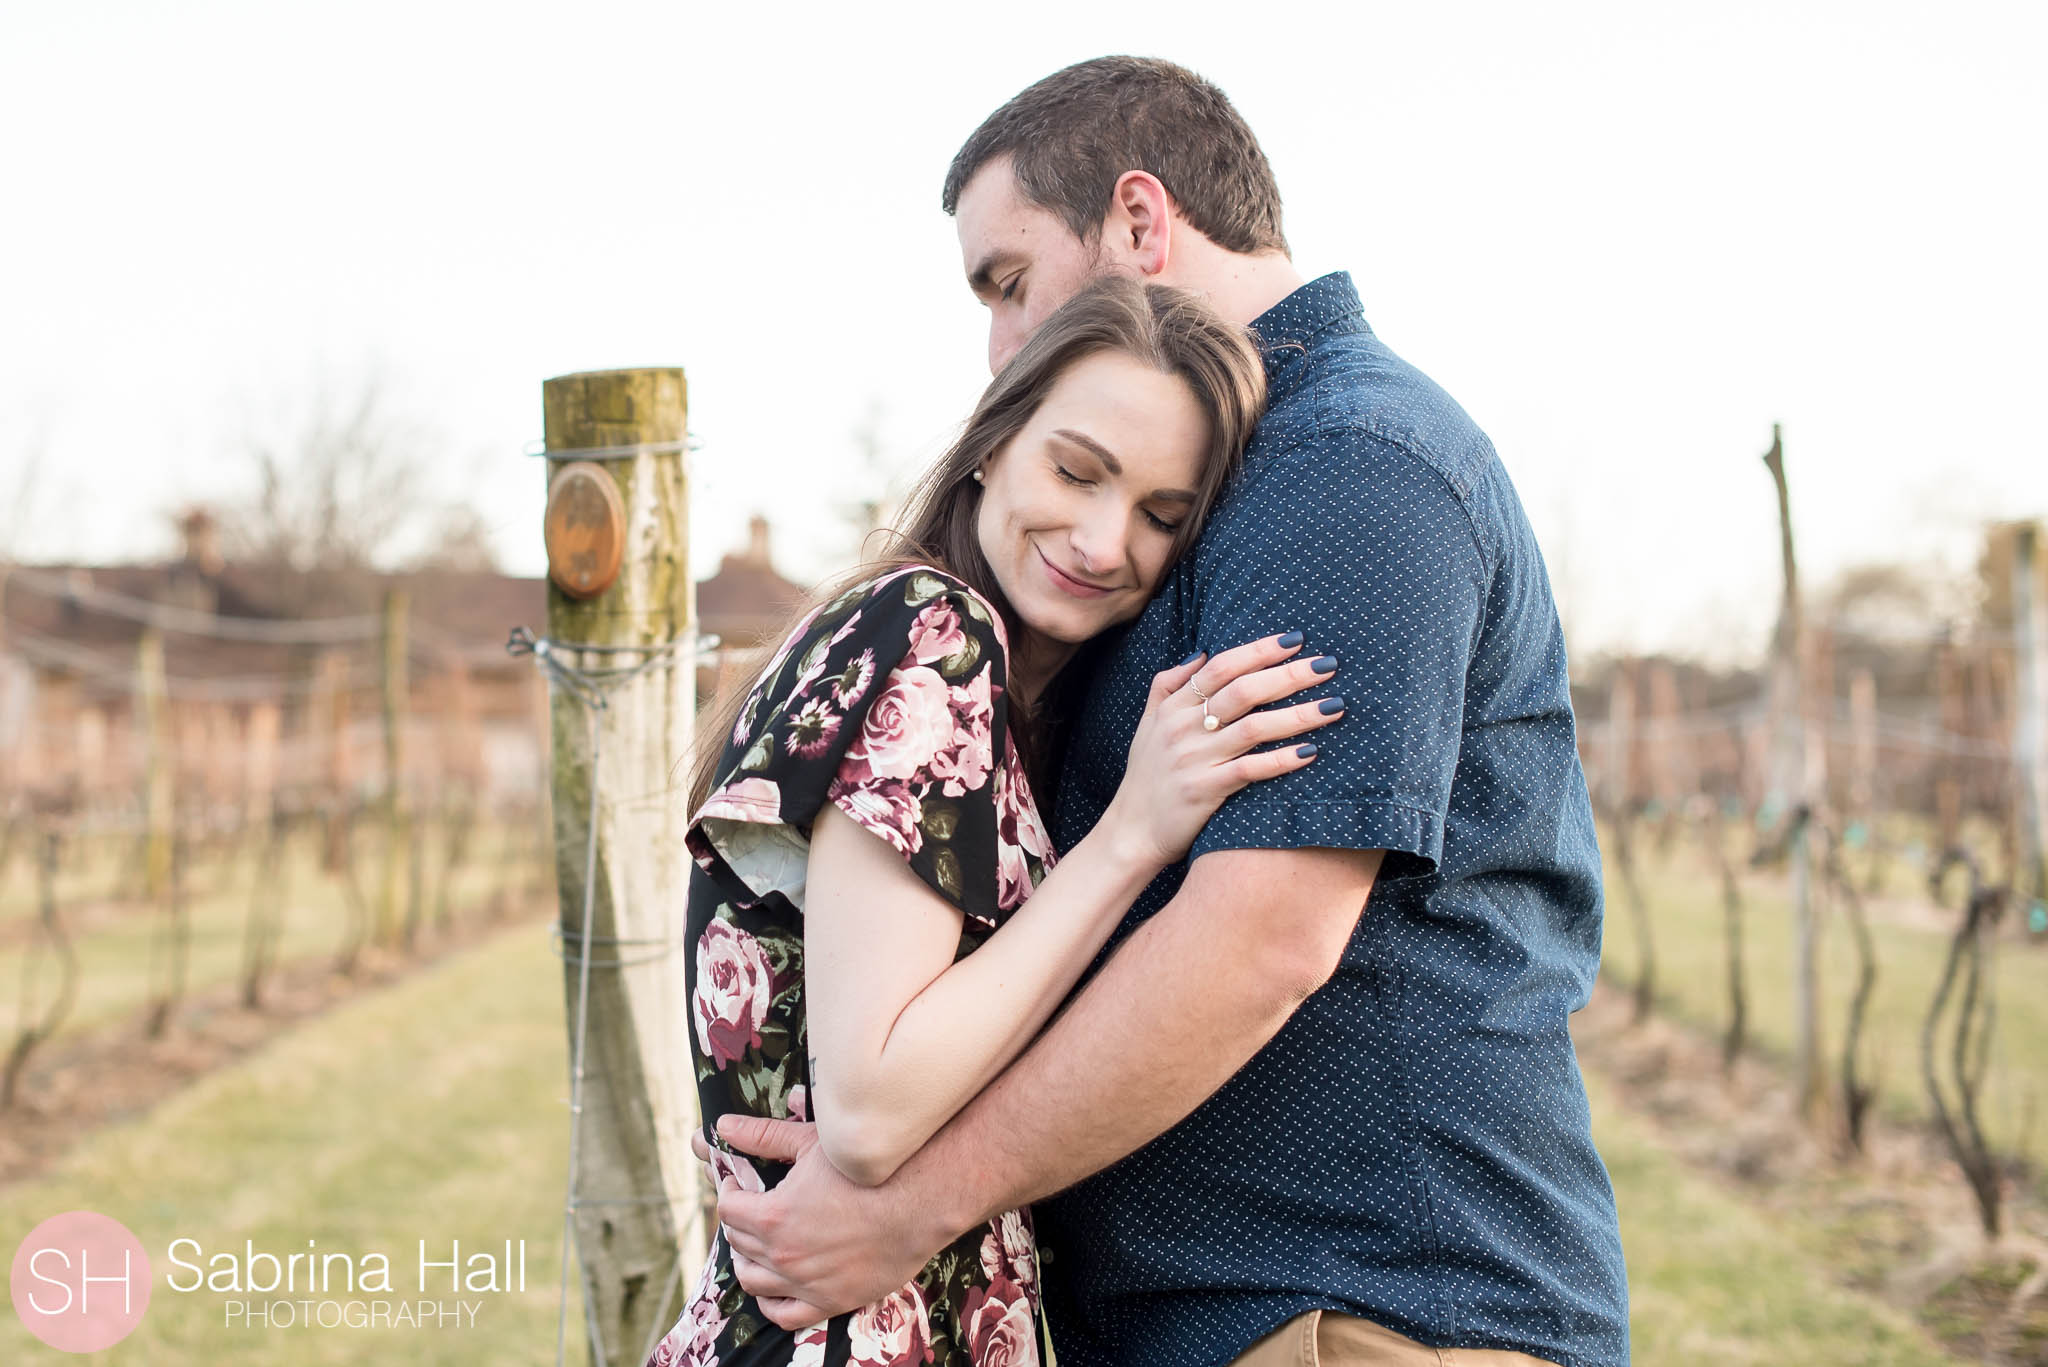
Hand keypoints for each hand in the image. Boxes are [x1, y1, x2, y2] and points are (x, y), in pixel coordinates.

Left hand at [709, 1114, 955, 1328]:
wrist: (918, 1203)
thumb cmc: (865, 1170)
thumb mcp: (810, 1144)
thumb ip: (762, 1136)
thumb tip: (723, 1125)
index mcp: (772, 1216)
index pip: (728, 1208)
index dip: (729, 1190)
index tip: (739, 1183)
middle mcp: (782, 1255)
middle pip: (738, 1242)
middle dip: (738, 1221)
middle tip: (750, 1206)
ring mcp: (804, 1283)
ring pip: (752, 1280)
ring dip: (747, 1260)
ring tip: (757, 1243)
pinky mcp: (828, 1301)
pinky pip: (783, 1315)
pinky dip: (769, 1303)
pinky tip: (772, 1285)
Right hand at [1103, 632, 1341, 867]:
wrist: (1130, 832)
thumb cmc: (1146, 777)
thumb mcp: (1147, 725)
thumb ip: (1168, 685)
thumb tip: (1200, 654)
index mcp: (1173, 707)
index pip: (1221, 667)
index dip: (1259, 651)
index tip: (1295, 641)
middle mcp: (1183, 728)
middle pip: (1243, 691)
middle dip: (1289, 675)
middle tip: (1327, 665)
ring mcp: (1194, 760)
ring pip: (1254, 728)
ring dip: (1298, 715)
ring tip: (1334, 706)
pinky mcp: (1204, 791)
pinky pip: (1250, 770)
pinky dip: (1282, 760)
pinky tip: (1311, 752)